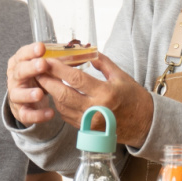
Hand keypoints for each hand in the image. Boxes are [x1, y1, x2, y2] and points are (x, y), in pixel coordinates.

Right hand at [6, 43, 55, 127]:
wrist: (26, 99)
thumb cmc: (38, 78)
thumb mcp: (44, 68)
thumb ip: (53, 61)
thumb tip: (74, 54)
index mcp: (19, 63)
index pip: (22, 54)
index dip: (31, 51)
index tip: (42, 47)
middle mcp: (15, 78)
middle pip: (19, 71)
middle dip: (31, 68)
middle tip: (42, 65)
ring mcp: (15, 95)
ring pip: (18, 94)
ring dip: (29, 94)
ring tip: (40, 93)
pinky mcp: (21, 111)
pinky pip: (27, 114)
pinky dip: (38, 115)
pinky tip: (50, 113)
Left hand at [34, 51, 155, 146]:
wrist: (144, 123)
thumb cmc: (134, 98)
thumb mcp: (121, 76)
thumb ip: (102, 63)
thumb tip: (86, 50)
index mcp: (106, 93)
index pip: (76, 79)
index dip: (58, 69)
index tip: (47, 60)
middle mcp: (96, 109)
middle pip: (63, 94)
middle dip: (48, 81)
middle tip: (37, 70)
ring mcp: (90, 122)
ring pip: (62, 107)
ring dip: (52, 93)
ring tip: (45, 80)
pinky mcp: (87, 130)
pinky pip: (67, 116)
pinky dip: (60, 104)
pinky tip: (57, 94)